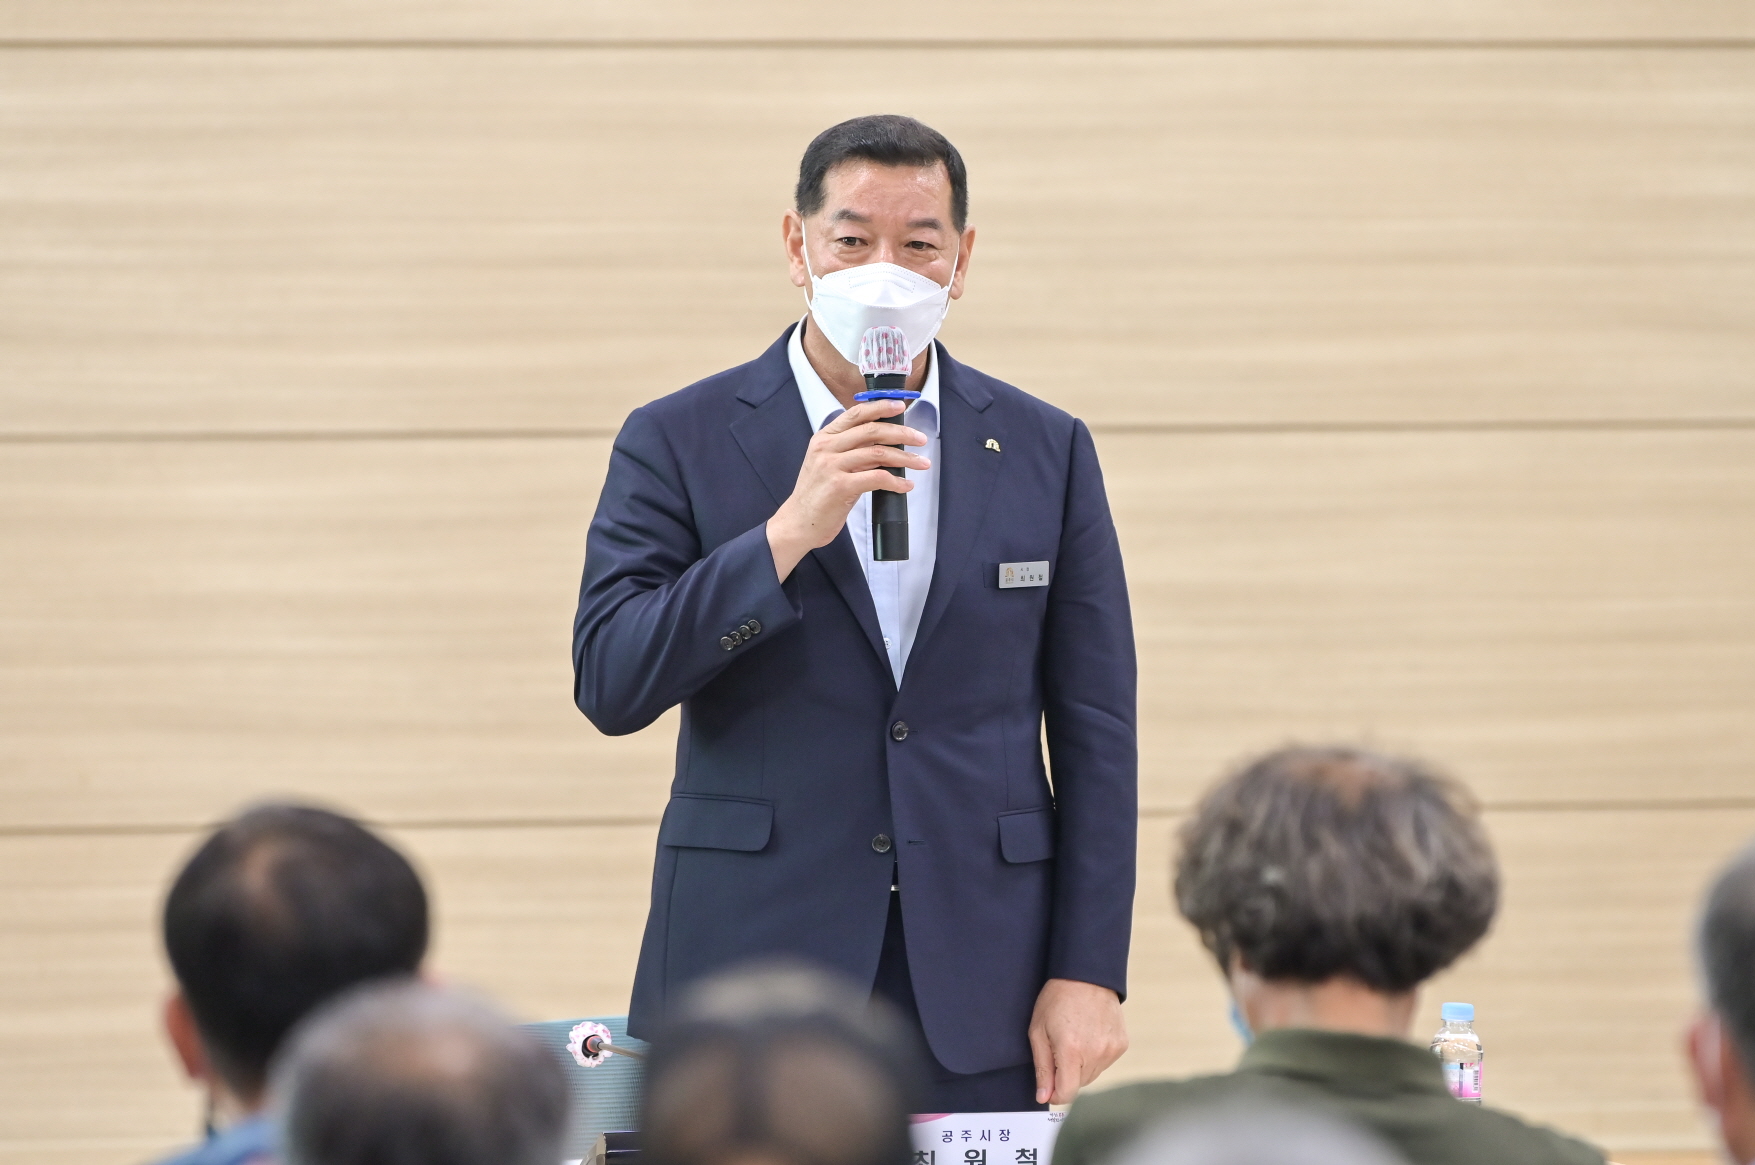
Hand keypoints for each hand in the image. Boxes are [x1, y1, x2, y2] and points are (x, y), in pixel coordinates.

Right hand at [766, 400, 929, 580]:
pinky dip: (896, 482)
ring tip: (921, 463)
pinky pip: (877, 478)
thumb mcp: (827, 464)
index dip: (881, 407)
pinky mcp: (840, 486)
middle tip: (920, 439)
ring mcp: (832, 466)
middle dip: (902, 433)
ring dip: (905, 458)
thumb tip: (884, 444)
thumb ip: (850, 450)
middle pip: (872, 431)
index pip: (856, 414)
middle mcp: (826, 447)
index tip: (901, 407)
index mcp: (824, 438)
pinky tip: (906, 485)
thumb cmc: (817, 495)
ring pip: (878, 453)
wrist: (798, 522)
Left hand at [1028, 978, 1127, 1105]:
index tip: (1048, 1086)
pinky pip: (1105, 1063)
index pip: (1067, 1093)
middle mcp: (1095, 1053)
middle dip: (1066, 1075)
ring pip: (1092, 1075)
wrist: (1087, 975)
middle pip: (1079, 1085)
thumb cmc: (1057, 999)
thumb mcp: (1038, 1031)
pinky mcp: (1122, 1045)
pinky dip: (1095, 1056)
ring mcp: (1111, 1050)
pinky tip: (1088, 1035)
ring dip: (1081, 1066)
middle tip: (1059, 1049)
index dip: (1055, 1094)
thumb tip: (1044, 1097)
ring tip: (1074, 1039)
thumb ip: (1042, 1068)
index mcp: (1071, 1051)